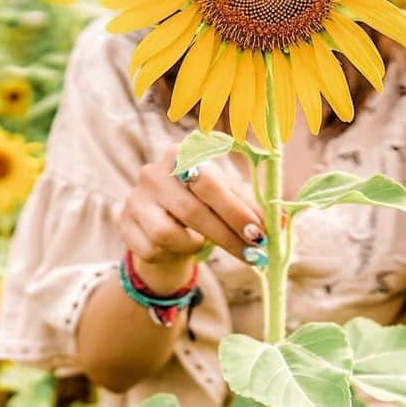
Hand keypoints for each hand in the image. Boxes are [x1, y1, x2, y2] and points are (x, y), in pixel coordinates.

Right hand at [120, 147, 265, 290]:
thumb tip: (282, 225)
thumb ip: (253, 209)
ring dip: (194, 244)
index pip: (211, 182)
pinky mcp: (123, 223)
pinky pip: (152, 248)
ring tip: (201, 241)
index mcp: (183, 153)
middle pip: (192, 210)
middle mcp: (154, 170)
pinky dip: (172, 253)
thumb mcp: (230, 201)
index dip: (236, 211)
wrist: (163, 227)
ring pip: (168, 233)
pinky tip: (178, 245)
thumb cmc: (204, 207)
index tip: (259, 234)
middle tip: (252, 253)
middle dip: (227, 236)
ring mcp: (135, 197)